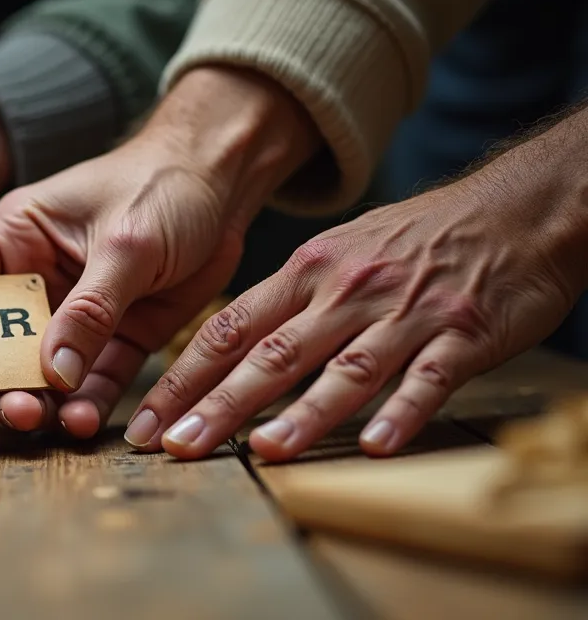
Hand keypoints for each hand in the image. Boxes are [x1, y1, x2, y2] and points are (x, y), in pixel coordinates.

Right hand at [0, 69, 319, 438]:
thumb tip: (52, 373)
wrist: (228, 180)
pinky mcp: (118, 335)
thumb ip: (89, 309)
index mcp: (15, 237)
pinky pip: (96, 379)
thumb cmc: (166, 183)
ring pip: (43, 371)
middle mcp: (37, 278)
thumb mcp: (124, 243)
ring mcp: (77, 312)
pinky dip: (88, 404)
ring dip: (36, 402)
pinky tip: (81, 423)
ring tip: (38, 423)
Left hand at [136, 135, 587, 461]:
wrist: (513, 208)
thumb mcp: (338, 252)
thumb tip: (226, 347)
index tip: (145, 421)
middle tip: (175, 446)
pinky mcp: (462, 333)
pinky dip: (402, 410)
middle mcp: (346, 292)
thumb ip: (287, 301)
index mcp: (307, 273)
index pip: (229, 330)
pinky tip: (376, 443)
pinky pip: (427, 377)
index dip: (182, 378)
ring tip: (262, 450)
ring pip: (344, 367)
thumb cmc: (414, 240)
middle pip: (271, 355)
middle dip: (218, 403)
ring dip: (302, 413)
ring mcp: (404, 314)